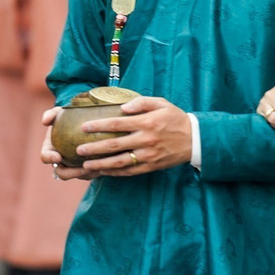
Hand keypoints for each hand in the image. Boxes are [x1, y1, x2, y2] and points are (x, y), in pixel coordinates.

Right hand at [40, 106, 98, 180]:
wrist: (85, 122)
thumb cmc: (69, 117)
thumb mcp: (60, 112)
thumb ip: (51, 114)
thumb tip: (45, 121)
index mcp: (51, 150)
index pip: (45, 157)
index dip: (49, 158)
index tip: (58, 156)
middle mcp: (61, 161)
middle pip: (62, 173)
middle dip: (72, 173)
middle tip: (84, 167)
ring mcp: (74, 167)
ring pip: (80, 175)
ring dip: (88, 173)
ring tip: (99, 167)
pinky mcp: (88, 168)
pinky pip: (93, 173)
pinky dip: (99, 170)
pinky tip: (109, 164)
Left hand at [74, 97, 192, 176]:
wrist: (195, 139)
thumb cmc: (175, 118)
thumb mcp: (162, 103)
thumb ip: (142, 102)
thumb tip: (124, 107)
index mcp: (147, 122)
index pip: (117, 124)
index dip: (99, 126)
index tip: (84, 127)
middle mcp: (145, 140)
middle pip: (114, 145)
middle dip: (94, 148)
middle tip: (79, 150)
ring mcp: (148, 155)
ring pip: (119, 161)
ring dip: (101, 164)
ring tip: (86, 165)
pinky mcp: (151, 166)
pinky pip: (130, 171)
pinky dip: (115, 172)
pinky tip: (104, 172)